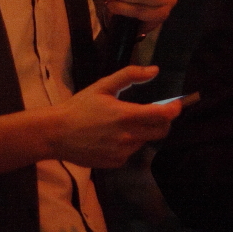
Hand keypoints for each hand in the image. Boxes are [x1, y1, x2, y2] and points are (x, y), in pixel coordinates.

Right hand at [48, 65, 180, 167]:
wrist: (55, 134)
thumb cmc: (79, 107)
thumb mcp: (103, 85)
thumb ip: (130, 75)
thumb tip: (155, 70)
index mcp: (125, 115)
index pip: (162, 116)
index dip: (174, 110)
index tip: (176, 104)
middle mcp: (127, 136)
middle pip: (161, 131)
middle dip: (163, 121)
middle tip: (155, 112)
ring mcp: (122, 152)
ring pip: (145, 141)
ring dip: (143, 131)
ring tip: (124, 123)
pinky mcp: (115, 163)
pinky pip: (132, 152)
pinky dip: (130, 143)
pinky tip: (113, 136)